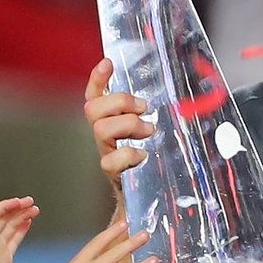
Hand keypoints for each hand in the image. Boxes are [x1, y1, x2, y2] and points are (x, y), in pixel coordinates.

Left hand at [0, 197, 39, 262]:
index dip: (5, 207)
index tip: (18, 202)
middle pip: (4, 218)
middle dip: (16, 208)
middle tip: (31, 202)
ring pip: (11, 227)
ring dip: (21, 216)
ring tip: (34, 209)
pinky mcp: (6, 258)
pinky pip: (15, 239)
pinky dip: (22, 229)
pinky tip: (29, 222)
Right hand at [83, 57, 153, 200]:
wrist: (146, 200)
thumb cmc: (153, 163)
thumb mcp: (155, 135)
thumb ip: (155, 116)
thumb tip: (170, 89)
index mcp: (111, 123)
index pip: (95, 96)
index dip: (97, 79)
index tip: (108, 62)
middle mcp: (104, 137)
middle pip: (93, 109)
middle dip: (119, 102)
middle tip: (143, 108)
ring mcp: (106, 154)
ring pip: (100, 129)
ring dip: (127, 124)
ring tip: (148, 130)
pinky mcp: (114, 174)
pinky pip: (110, 161)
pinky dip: (127, 155)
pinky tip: (142, 156)